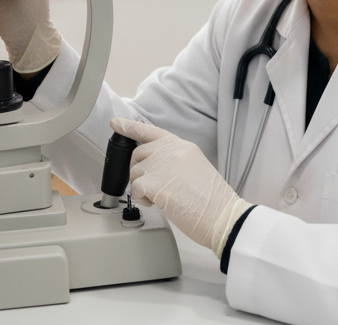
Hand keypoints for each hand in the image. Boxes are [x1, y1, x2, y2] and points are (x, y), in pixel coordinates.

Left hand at [111, 118, 251, 257]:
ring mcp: (162, 164)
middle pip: (138, 154)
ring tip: (161, 197)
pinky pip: (134, 189)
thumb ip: (173, 160)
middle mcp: (171, 150)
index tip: (116, 123)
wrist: (221, 215)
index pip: (151, 131)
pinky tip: (157, 203)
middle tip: (152, 187)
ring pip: (134, 173)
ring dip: (141, 188)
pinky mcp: (155, 182)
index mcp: (182, 146)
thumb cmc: (211, 200)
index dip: (130, 127)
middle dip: (138, 172)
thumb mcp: (194, 167)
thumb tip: (154, 168)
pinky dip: (141, 199)